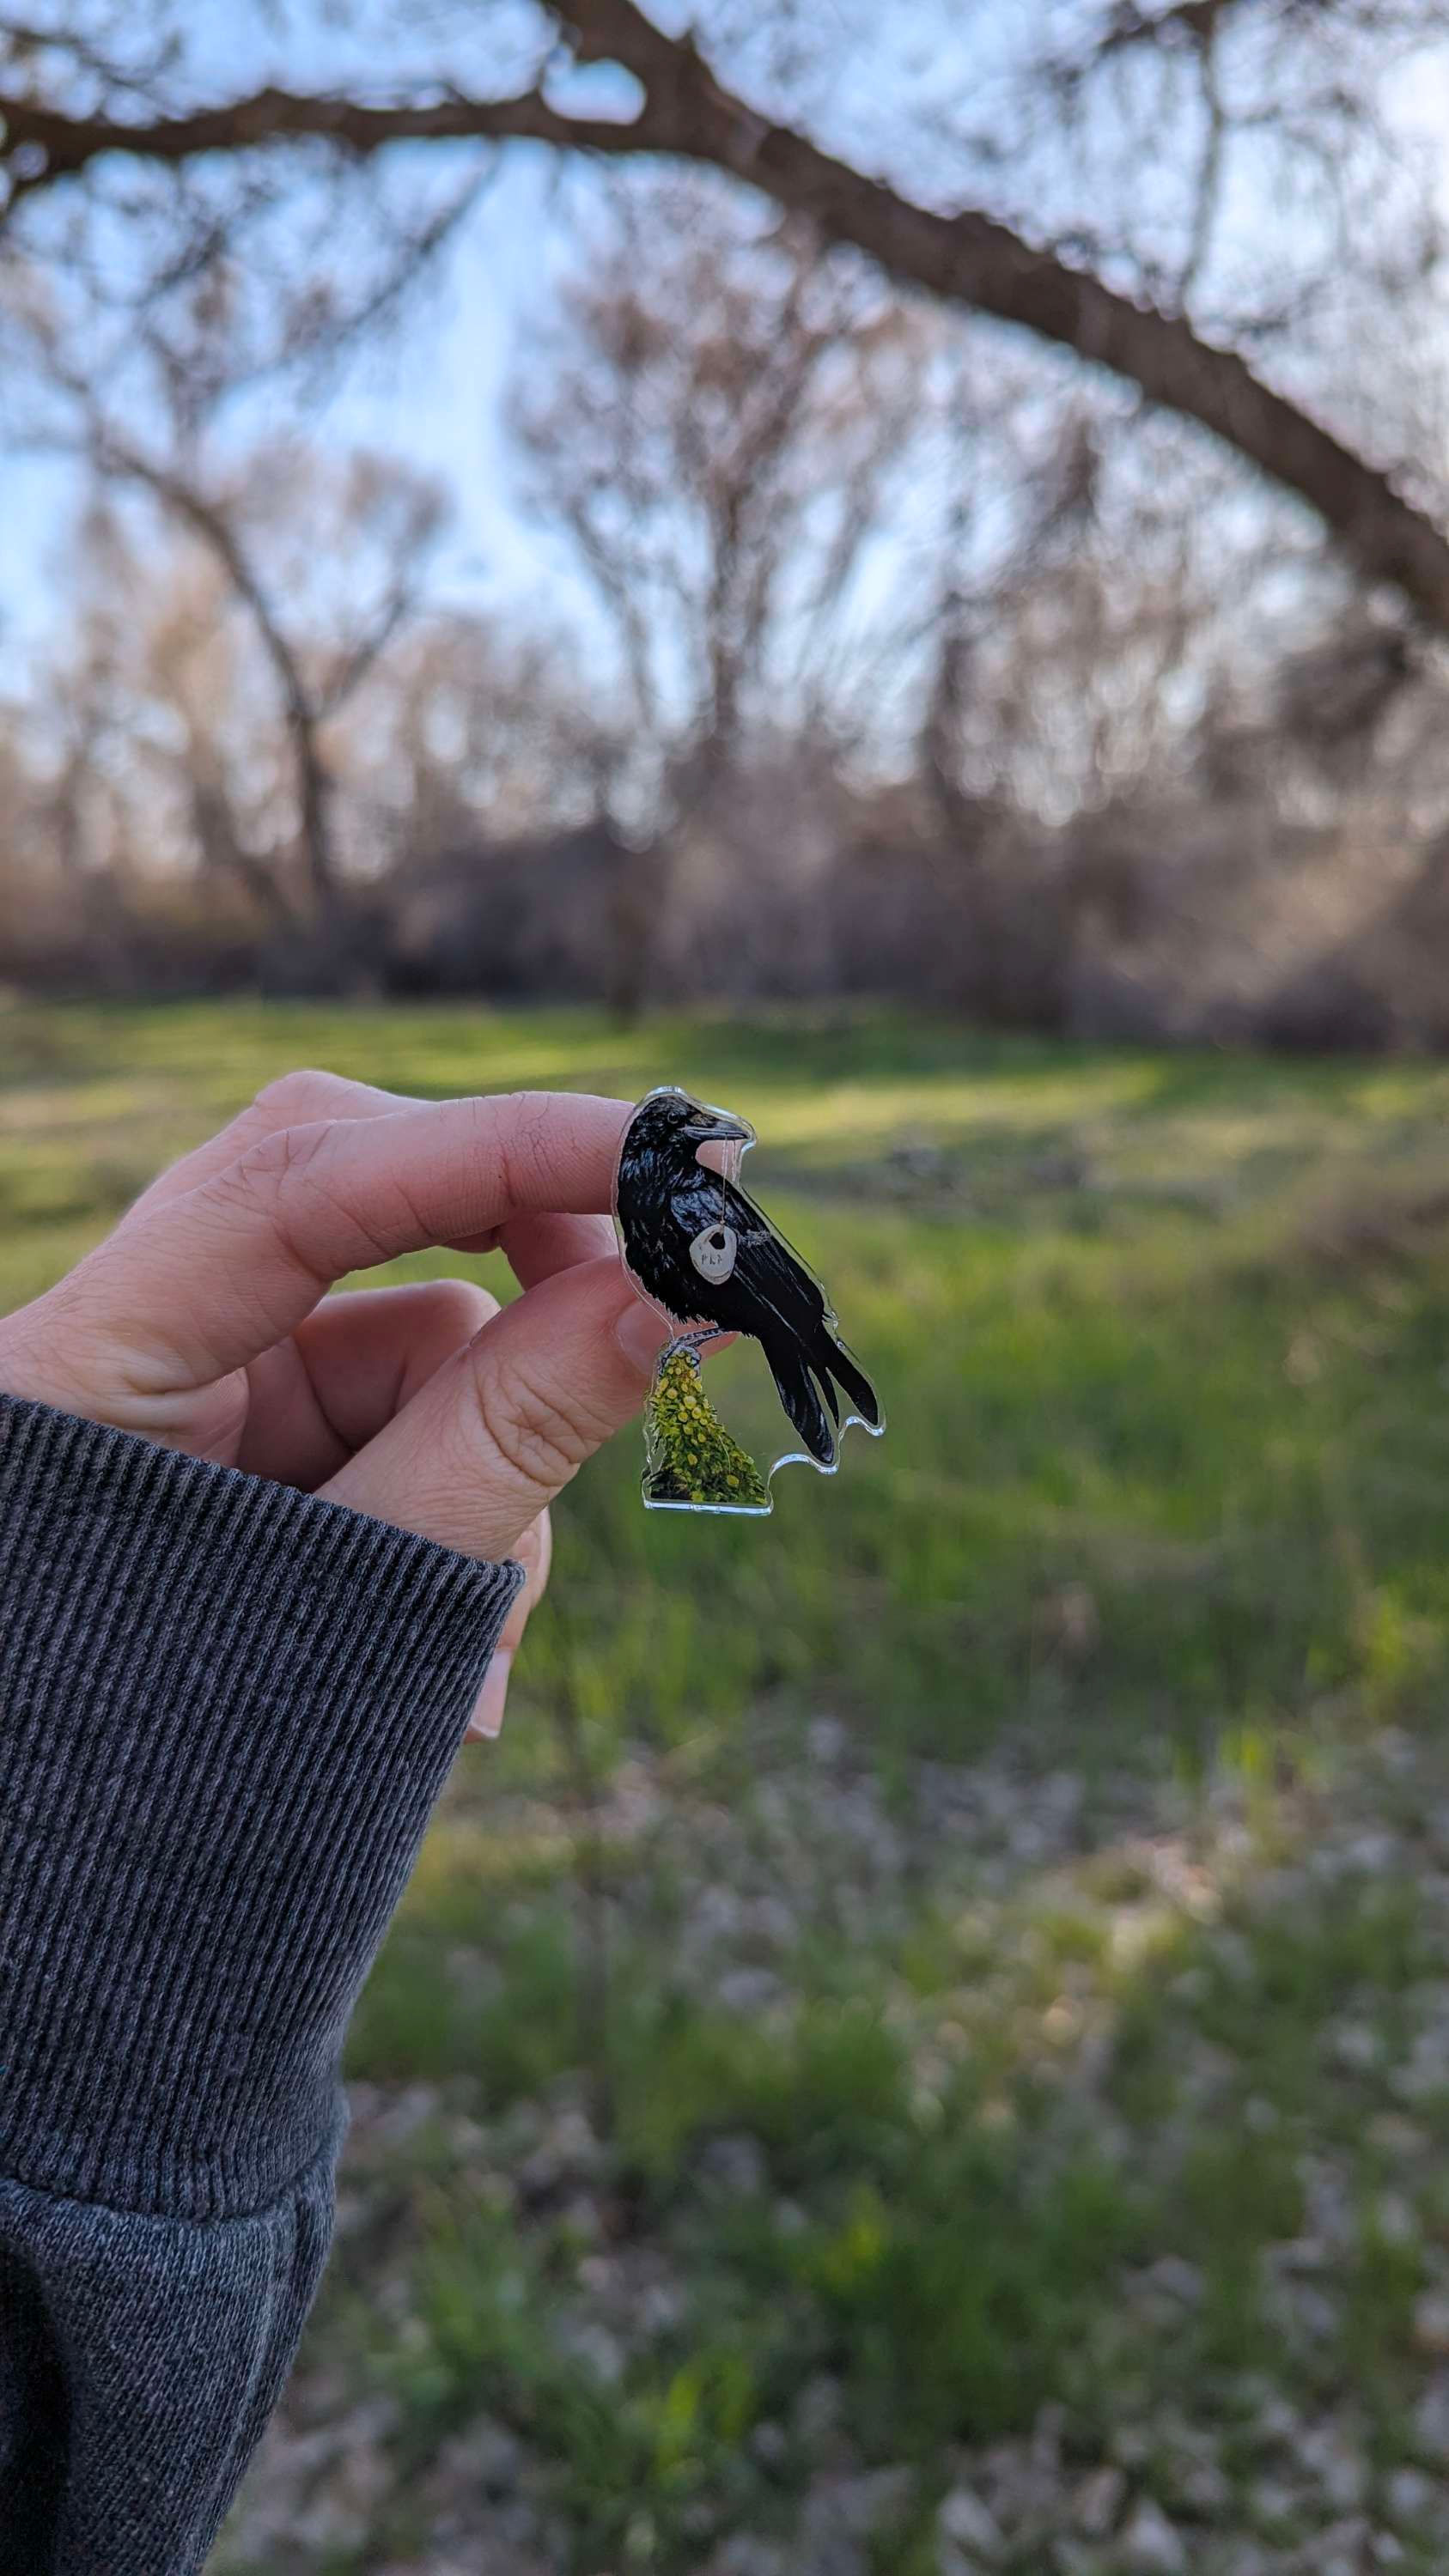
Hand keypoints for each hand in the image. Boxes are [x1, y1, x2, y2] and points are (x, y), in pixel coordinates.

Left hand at [0, 1071, 667, 1737]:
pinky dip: (474, 1494)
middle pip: (359, 1189)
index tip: (671, 1155)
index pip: (305, 1179)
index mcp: (86, 1358)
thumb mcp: (359, 1598)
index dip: (501, 1148)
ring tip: (483, 1652)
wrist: (100, 1902)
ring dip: (500, 1450)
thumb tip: (671, 1292)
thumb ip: (506, 1437)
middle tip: (670, 1292)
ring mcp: (197, 1375)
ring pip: (411, 1322)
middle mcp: (133, 1328)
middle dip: (525, 1253)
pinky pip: (411, 1406)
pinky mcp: (261, 1427)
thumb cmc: (187, 1768)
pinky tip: (465, 1654)